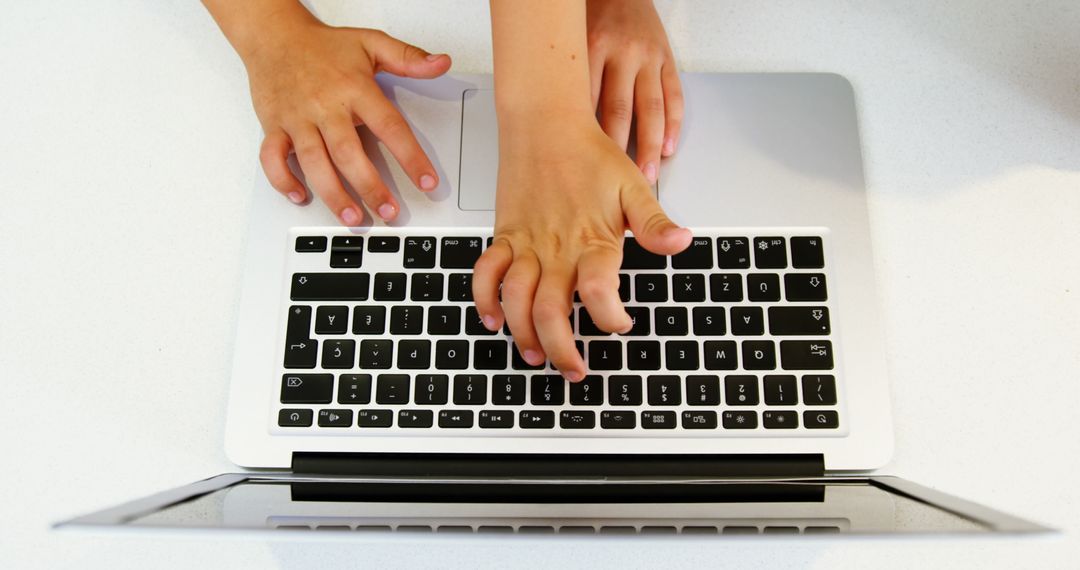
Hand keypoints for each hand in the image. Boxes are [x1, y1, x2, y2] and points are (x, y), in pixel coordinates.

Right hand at [244, 21, 450, 224]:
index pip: (389, 127)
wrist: (274, 36)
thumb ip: (408, 57)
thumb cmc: (324, 46)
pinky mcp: (274, 126)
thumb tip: (441, 63)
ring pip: (313, 162)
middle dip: (370, 187)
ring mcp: (297, 119)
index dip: (410, 157)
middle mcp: (325, 107)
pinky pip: (272, 158)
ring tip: (352, 217)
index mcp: (354, 89)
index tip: (426, 181)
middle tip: (388, 211)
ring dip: (333, 193)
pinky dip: (282, 179)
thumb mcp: (371, 43)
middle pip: (348, 153)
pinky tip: (300, 195)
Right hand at [472, 114, 691, 380]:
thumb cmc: (589, 154)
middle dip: (562, 349)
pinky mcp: (505, 236)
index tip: (619, 324)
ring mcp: (527, 244)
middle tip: (574, 370)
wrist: (545, 123)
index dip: (610, 317)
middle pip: (551, 311)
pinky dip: (485, 299)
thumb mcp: (633, 186)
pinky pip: (487, 273)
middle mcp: (557, 248)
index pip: (599, 292)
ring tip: (535, 355)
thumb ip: (653, 222)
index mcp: (592, 239)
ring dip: (523, 334)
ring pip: (517, 300)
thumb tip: (680, 243)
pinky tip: (494, 320)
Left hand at [587, 0, 682, 183]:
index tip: (586, 168)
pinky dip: (673, 124)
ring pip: (651, 107)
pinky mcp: (667, 57)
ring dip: (650, 144)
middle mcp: (622, 53)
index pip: (589, 104)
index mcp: (592, 49)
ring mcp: (648, 56)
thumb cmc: (590, 18)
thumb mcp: (571, 44)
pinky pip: (673, 94)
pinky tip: (668, 146)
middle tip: (620, 180)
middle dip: (620, 150)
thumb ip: (571, 81)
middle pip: (621, 110)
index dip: (589, 140)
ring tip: (647, 171)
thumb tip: (562, 129)